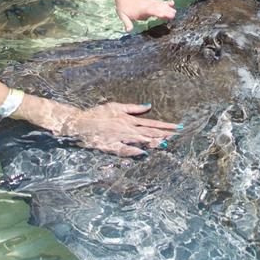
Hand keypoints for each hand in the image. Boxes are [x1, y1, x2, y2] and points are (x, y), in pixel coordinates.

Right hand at [63, 102, 179, 157]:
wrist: (80, 123)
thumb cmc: (97, 114)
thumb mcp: (116, 107)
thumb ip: (133, 108)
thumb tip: (148, 105)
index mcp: (130, 120)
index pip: (152, 123)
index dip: (166, 126)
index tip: (179, 127)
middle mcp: (128, 129)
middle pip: (150, 132)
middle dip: (165, 134)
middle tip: (179, 135)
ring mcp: (120, 138)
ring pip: (140, 140)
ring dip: (154, 142)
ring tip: (167, 143)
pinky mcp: (111, 147)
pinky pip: (124, 150)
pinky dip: (134, 151)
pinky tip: (144, 154)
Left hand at [115, 0, 176, 30]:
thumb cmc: (123, 5)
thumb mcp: (122, 14)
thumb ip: (126, 22)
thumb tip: (128, 30)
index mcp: (140, 9)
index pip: (149, 10)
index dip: (156, 12)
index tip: (162, 15)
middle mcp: (147, 5)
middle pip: (157, 8)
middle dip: (165, 11)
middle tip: (173, 15)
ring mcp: (150, 2)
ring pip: (160, 5)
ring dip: (167, 8)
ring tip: (174, 12)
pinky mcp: (152, 2)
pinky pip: (160, 2)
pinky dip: (166, 3)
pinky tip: (172, 3)